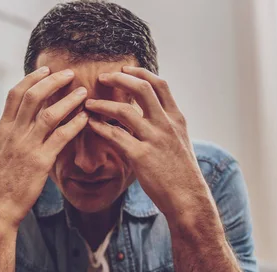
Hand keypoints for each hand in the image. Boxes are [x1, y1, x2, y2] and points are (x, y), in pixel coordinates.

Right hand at [0, 66, 88, 228]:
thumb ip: (12, 134)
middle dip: (53, 81)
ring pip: (49, 113)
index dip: (32, 78)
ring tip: (83, 92)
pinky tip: (85, 118)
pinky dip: (74, 124)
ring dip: (69, 100)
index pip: (16, 93)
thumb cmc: (1, 182)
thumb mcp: (0, 152)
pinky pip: (60, 137)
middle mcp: (13, 133)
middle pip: (33, 96)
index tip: (46, 69)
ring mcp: (26, 147)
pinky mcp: (40, 162)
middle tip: (70, 73)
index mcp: (3, 129)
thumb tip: (24, 121)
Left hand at [85, 66, 209, 220]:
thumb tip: (150, 115)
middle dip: (120, 78)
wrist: (188, 198)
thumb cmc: (181, 173)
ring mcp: (154, 139)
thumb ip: (166, 126)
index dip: (141, 73)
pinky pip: (116, 136)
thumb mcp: (179, 142)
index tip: (125, 69)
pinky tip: (90, 124)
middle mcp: (166, 125)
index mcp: (176, 118)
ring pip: (124, 111)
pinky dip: (100, 127)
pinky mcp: (141, 157)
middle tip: (102, 77)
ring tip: (88, 103)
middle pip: (142, 89)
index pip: (160, 85)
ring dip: (102, 104)